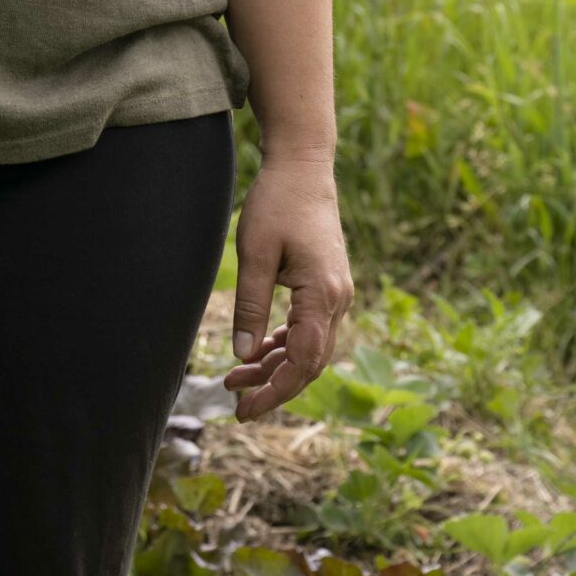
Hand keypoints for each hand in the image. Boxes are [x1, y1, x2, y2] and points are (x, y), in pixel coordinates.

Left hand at [223, 154, 354, 421]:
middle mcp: (337, 300)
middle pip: (309, 362)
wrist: (303, 166)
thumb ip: (251, 306)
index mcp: (323, 295)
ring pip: (309, 347)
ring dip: (277, 366)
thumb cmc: (277, 202)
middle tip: (237, 405)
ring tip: (238, 380)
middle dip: (274, 386)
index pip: (303, 362)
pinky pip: (309, 328)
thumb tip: (243, 355)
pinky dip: (285, 344)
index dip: (275, 390)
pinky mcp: (327, 285)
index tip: (247, 409)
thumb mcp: (255, 253)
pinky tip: (259, 352)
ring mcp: (336, 293)